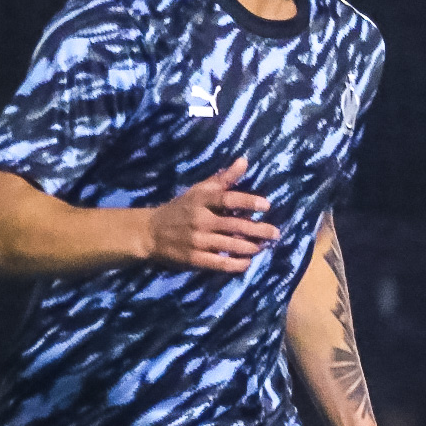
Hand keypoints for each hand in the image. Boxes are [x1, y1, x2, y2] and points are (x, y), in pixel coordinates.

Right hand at [145, 158, 278, 272]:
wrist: (150, 232)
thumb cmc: (180, 208)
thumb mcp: (198, 191)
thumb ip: (223, 179)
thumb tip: (244, 161)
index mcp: (201, 200)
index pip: (228, 199)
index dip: (248, 201)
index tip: (266, 206)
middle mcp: (200, 220)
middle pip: (234, 225)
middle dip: (258, 230)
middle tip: (275, 233)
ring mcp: (197, 240)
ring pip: (230, 245)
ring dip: (250, 247)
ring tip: (263, 246)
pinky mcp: (194, 259)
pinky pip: (220, 263)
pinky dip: (236, 264)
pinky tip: (247, 262)